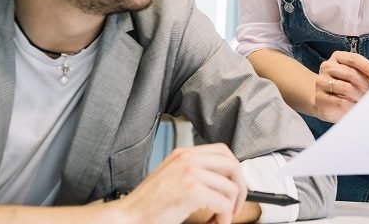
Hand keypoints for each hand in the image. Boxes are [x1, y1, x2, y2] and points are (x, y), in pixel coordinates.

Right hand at [115, 144, 246, 223]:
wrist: (128, 216)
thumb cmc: (148, 204)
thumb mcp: (173, 177)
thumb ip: (195, 172)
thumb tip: (223, 181)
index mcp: (184, 154)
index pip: (223, 152)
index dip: (234, 171)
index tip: (234, 187)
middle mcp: (188, 159)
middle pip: (233, 165)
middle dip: (240, 188)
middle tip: (234, 206)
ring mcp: (191, 173)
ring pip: (231, 187)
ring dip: (230, 208)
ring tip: (217, 219)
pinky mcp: (192, 191)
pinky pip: (223, 204)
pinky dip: (223, 217)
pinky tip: (213, 223)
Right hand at [314, 51, 368, 122]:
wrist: (322, 100)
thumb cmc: (343, 84)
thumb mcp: (354, 74)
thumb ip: (365, 69)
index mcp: (337, 57)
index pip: (353, 59)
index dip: (366, 66)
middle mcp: (327, 67)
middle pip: (350, 73)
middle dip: (365, 84)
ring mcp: (321, 82)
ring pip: (346, 88)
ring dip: (359, 95)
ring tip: (366, 100)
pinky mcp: (320, 98)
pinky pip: (340, 102)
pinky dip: (352, 105)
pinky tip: (356, 106)